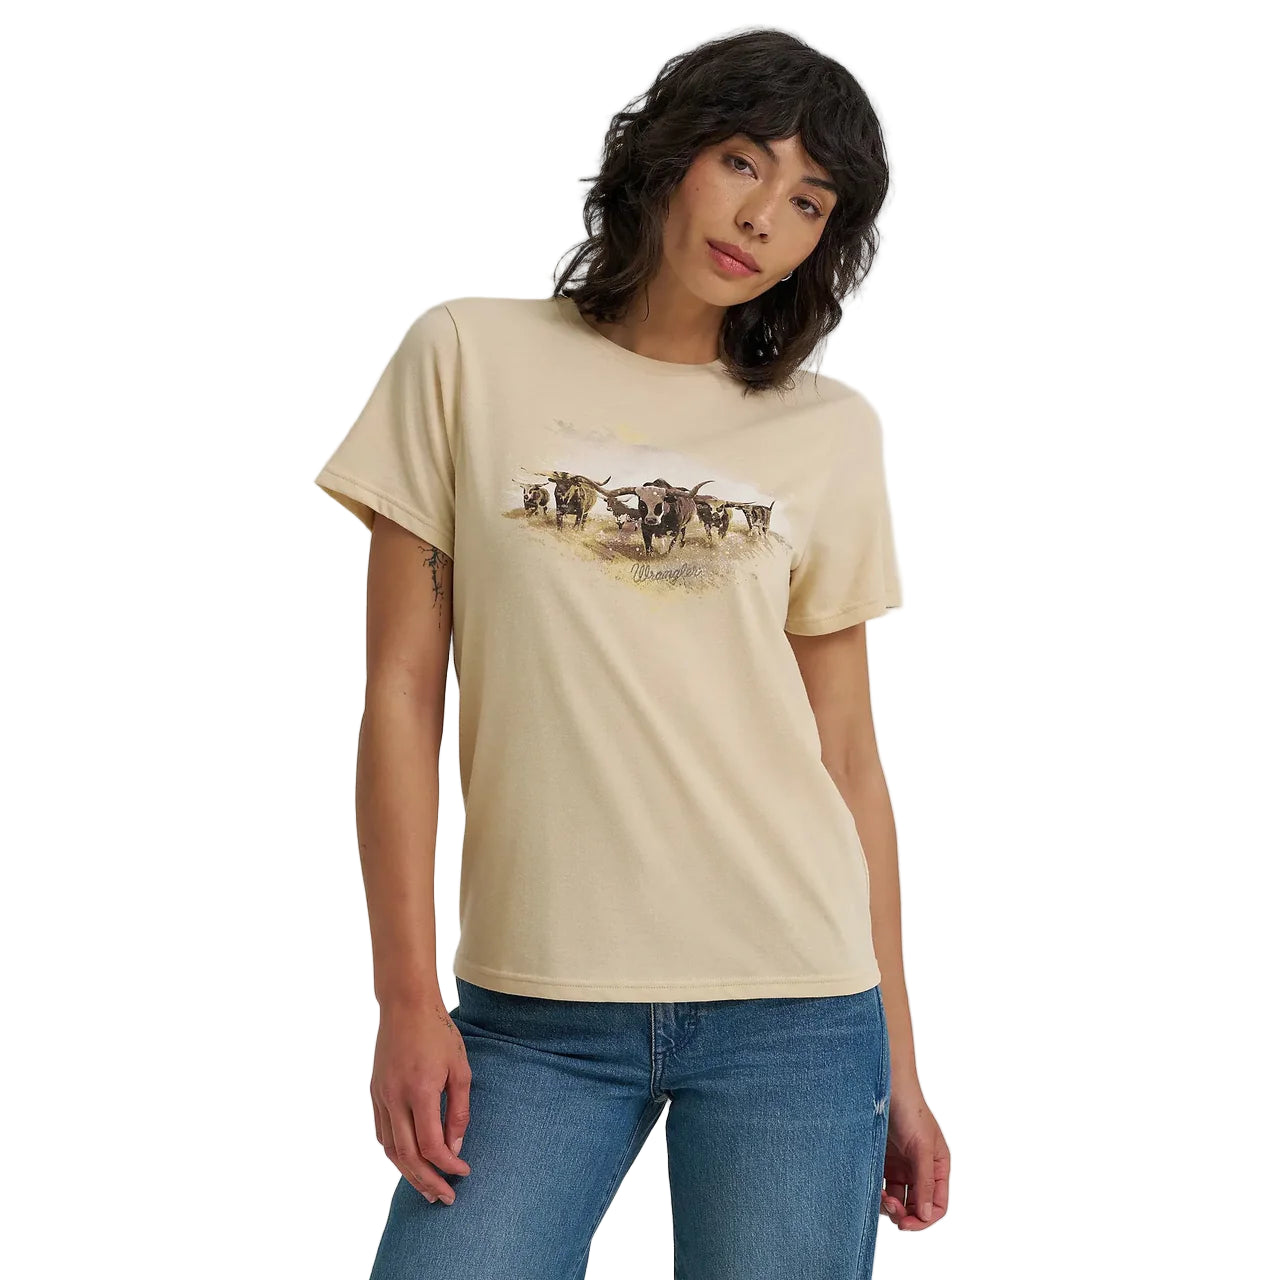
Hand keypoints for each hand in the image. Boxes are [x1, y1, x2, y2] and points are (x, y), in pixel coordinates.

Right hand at [371, 997, 472, 1203]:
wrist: (405, 1005)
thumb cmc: (439, 1033)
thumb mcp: (460, 1069)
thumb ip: (459, 1110)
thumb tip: (456, 1147)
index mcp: (420, 1092)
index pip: (431, 1145)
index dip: (448, 1165)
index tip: (464, 1172)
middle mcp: (395, 1098)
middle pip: (408, 1156)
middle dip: (427, 1181)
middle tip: (445, 1199)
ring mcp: (380, 1096)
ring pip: (390, 1149)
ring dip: (408, 1173)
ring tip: (426, 1189)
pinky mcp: (374, 1092)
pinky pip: (382, 1132)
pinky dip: (395, 1152)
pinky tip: (408, 1160)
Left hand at [879, 1085, 948, 1229]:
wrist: (883, 1085)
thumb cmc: (909, 1109)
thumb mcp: (922, 1146)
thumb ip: (925, 1181)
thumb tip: (926, 1215)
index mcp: (937, 1166)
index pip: (937, 1205)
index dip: (924, 1219)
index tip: (906, 1224)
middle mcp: (919, 1169)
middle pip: (916, 1206)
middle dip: (904, 1213)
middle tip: (890, 1208)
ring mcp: (900, 1166)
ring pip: (897, 1199)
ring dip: (889, 1205)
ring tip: (880, 1195)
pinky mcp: (882, 1160)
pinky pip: (881, 1185)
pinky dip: (877, 1193)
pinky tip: (872, 1188)